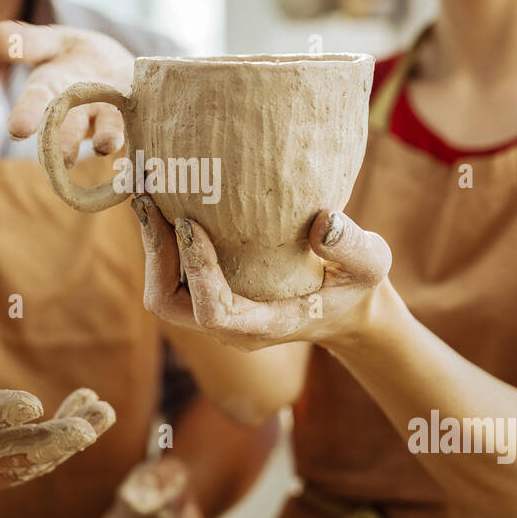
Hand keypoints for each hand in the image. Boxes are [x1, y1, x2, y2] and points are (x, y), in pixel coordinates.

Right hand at [0, 21, 134, 166]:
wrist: (117, 67)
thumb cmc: (77, 57)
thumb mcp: (53, 41)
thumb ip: (25, 41)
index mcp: (50, 89)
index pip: (35, 101)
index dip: (27, 114)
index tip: (18, 129)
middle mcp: (76, 110)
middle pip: (68, 126)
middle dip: (65, 141)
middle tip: (63, 157)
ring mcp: (106, 115)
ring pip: (104, 129)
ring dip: (105, 138)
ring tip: (106, 145)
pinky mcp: (136, 116)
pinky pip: (139, 126)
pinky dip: (141, 131)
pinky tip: (145, 137)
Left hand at [133, 194, 391, 350]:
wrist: (347, 307)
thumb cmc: (357, 285)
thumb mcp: (371, 264)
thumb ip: (352, 247)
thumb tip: (323, 220)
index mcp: (265, 325)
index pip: (213, 312)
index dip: (196, 270)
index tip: (190, 222)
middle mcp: (231, 326)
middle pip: (169, 305)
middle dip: (155, 255)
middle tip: (148, 198)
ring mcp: (216, 314)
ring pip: (162, 291)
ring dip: (151, 245)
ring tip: (146, 191)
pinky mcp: (208, 295)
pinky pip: (170, 275)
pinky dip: (161, 240)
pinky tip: (161, 196)